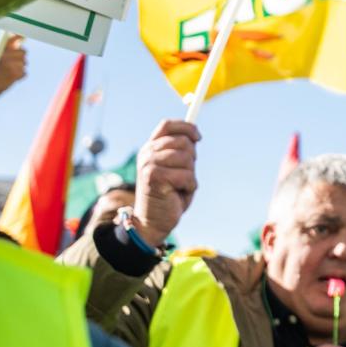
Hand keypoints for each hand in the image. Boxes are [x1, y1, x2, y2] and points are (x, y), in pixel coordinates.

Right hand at [133, 120, 199, 247]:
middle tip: (184, 175)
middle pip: (183, 141)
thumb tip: (195, 137)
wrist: (153, 222)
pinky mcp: (154, 177)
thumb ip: (181, 153)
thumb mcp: (176, 170)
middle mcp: (147, 154)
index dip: (186, 127)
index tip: (198, 137)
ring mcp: (149, 164)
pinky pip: (187, 175)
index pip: (167, 125)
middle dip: (192, 159)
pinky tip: (178, 194)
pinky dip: (189, 186)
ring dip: (190, 175)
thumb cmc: (169, 196)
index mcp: (150, 149)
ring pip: (187, 158)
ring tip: (179, 186)